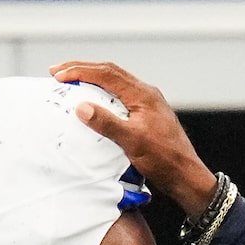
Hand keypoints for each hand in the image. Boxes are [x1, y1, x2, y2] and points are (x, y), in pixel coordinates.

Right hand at [50, 61, 219, 217]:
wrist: (186, 175)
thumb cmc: (164, 160)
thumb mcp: (133, 142)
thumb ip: (107, 123)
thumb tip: (82, 107)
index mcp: (142, 95)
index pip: (106, 74)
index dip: (80, 72)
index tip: (58, 74)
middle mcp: (146, 93)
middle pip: (110, 72)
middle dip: (82, 69)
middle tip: (57, 71)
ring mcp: (147, 103)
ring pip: (115, 82)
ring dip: (92, 79)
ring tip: (71, 81)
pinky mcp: (147, 115)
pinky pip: (120, 96)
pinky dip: (102, 93)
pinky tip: (94, 100)